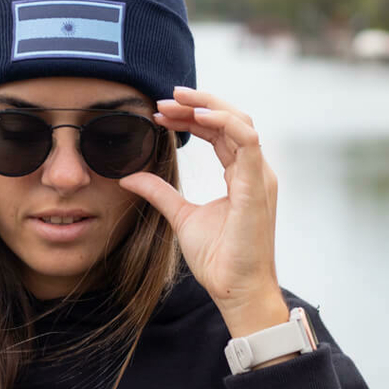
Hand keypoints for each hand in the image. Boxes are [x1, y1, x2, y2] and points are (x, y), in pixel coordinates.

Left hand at [119, 87, 289, 337]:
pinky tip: (197, 116)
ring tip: (175, 101)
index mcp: (242, 174)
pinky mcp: (257, 185)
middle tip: (163, 99)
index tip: (158, 114)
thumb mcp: (180, 216)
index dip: (190, 118)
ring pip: (239, 121)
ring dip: (206, 105)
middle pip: (229, 119)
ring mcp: (259, 176)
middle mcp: (254, 170)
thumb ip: (159, 192)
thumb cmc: (218, 258)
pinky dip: (223, 121)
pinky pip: (247, 139)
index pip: (219, 132)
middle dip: (196, 104)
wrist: (235, 289)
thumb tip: (130, 176)